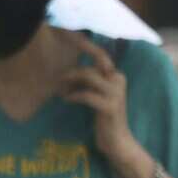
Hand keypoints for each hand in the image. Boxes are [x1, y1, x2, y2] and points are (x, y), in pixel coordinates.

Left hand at [59, 33, 133, 159]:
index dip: (85, 45)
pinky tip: (66, 100)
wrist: (117, 142)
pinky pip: (86, 95)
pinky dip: (73, 96)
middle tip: (58, 83)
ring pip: (88, 76)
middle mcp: (118, 80)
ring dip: (70, 83)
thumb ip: (87, 82)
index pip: (100, 55)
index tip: (65, 35)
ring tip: (61, 91)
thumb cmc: (104, 118)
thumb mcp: (96, 95)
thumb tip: (65, 72)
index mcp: (115, 76)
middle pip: (90, 67)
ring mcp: (116, 93)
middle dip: (71, 73)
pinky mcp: (110, 106)